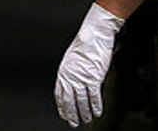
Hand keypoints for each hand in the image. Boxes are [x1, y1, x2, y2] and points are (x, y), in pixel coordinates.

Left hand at [54, 3, 124, 126]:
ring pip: (81, 101)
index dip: (62, 106)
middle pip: (69, 100)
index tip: (64, 114)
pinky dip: (96, 106)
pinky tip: (97, 112)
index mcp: (63, 71)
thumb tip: (74, 82)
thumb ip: (71, 72)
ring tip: (86, 120)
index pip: (59, 94)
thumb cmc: (85, 44)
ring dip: (84, 113)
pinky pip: (94, 96)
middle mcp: (70, 76)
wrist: (93, 35)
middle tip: (73, 123)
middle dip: (71, 114)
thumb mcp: (72, 58)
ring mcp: (81, 78)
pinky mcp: (93, 78)